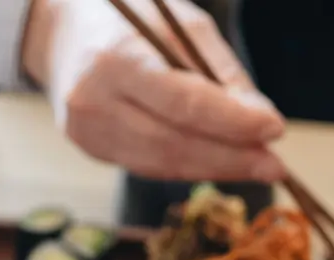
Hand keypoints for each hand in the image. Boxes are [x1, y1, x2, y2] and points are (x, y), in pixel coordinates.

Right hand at [22, 0, 285, 181]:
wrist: (59, 31)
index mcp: (115, 58)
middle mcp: (95, 102)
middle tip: (273, 164)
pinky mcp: (91, 150)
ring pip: (164, 165)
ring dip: (215, 169)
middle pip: (175, 144)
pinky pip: (150, 166)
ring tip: (254, 166)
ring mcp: (88, 133)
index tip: (274, 129)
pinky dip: (189, 166)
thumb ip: (219, 71)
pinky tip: (218, 162)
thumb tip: (260, 120)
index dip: (232, 122)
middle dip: (230, 157)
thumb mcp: (178, 22)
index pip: (184, 102)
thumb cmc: (126, 17)